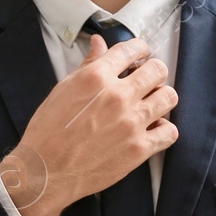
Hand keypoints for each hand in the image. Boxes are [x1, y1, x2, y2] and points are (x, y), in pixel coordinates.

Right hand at [0, 34, 177, 215]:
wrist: (45, 172)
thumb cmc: (48, 131)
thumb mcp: (64, 90)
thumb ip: (88, 64)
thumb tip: (99, 43)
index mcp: (96, 77)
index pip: (131, 49)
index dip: (139, 49)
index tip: (140, 54)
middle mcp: (118, 96)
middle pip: (157, 70)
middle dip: (152, 71)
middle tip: (146, 80)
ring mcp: (131, 123)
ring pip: (168, 97)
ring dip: (161, 97)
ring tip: (151, 103)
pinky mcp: (139, 149)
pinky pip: (169, 132)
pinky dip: (164, 129)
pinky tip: (152, 129)